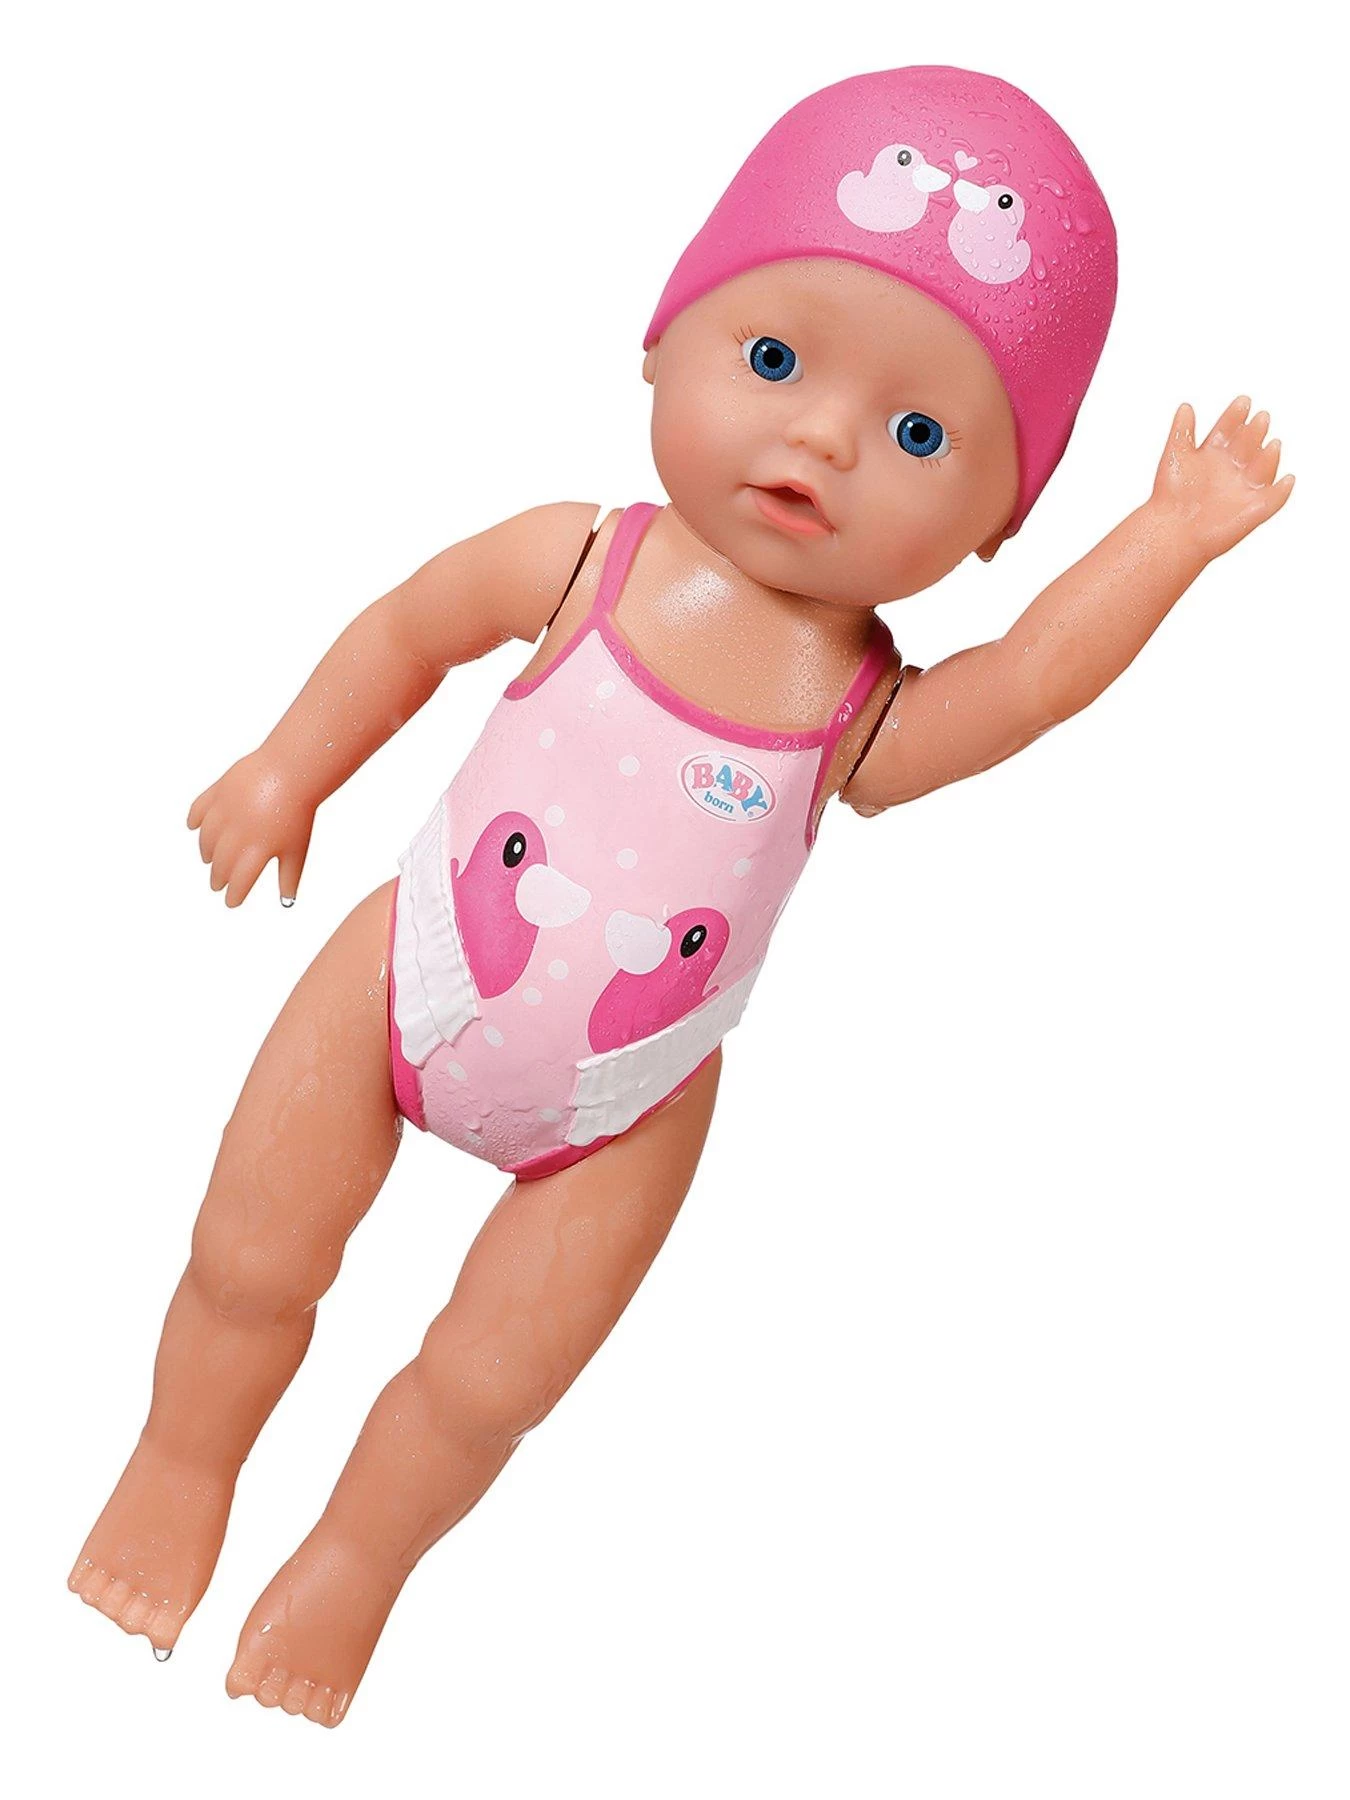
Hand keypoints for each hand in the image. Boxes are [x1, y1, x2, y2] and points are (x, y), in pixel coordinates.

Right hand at [187, 750, 315, 907]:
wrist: (292, 769)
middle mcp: (238, 832)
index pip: (239, 880)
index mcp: (258, 848)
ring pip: (206, 839)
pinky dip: (194, 821)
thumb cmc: (298, 811)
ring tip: (209, 860)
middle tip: (217, 885)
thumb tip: (288, 902)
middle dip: (218, 877)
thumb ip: (289, 877)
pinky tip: (194, 828)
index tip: (232, 903)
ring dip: (206, 853)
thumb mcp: (297, 849)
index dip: (234, 895)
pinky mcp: (218, 791)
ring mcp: (225, 810)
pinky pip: (199, 810)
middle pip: (221, 863)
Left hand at [1150, 396, 1293, 562]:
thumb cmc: (1169, 496)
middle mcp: (1232, 468)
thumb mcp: (1175, 457)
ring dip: (1269, 457)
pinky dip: (1282, 491)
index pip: (1229, 430)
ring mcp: (1244, 489)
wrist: (1169, 531)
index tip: (1243, 401)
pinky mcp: (1254, 510)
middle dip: (1254, 433)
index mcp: (1215, 453)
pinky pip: (1273, 500)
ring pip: (1262, 469)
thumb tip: (1186, 406)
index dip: (1236, 416)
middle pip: (1248, 445)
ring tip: (1272, 444)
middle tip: (1259, 418)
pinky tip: (1287, 479)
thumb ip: (1182, 431)